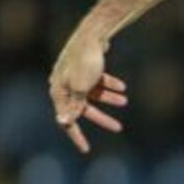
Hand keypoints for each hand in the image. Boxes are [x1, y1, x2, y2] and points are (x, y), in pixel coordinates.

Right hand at [48, 33, 128, 153]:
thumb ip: (74, 106)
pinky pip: (97, 81)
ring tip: (125, 101)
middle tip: (119, 128)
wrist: (93, 34)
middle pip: (83, 108)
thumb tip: (63, 122)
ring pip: (93, 94)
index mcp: (58, 92)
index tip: (86, 150)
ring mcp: (74, 76)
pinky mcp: (85, 67)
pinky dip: (109, 85)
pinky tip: (123, 87)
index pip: (67, 120)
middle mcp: (64, 85)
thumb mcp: (81, 88)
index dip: (77, 136)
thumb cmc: (85, 61)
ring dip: (109, 99)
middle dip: (101, 118)